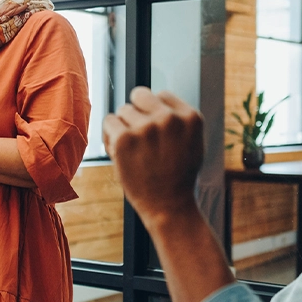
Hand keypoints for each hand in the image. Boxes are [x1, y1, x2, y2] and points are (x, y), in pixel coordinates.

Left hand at [102, 87, 203, 222]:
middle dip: (137, 112)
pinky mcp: (124, 139)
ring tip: (132, 149)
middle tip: (139, 136)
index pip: (162, 95)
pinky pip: (109, 122)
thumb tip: (156, 98)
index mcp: (190, 117)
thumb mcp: (192, 142)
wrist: (168, 206)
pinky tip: (119, 151)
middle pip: (140, 95)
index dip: (154, 111)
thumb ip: (178, 120)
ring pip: (123, 110)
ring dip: (123, 126)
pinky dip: (109, 135)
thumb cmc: (178, 176)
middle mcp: (169, 118)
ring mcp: (146, 127)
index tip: (153, 129)